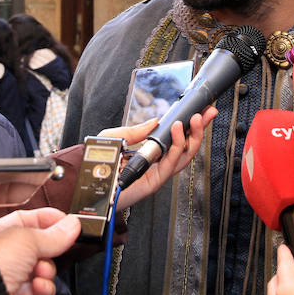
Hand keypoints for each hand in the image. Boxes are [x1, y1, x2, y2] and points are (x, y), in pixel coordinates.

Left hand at [0, 208, 81, 294]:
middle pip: (39, 247)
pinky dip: (46, 288)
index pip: (25, 221)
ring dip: (48, 268)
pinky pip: (46, 293)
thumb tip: (72, 225)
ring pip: (46, 270)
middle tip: (64, 241)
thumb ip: (52, 233)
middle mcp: (4, 259)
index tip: (66, 219)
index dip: (46, 218)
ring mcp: (15, 283)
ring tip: (40, 269)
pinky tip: (38, 286)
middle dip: (51, 246)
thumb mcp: (25, 239)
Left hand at [100, 105, 217, 208]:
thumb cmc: (97, 163)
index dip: (189, 127)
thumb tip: (155, 122)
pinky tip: (178, 131)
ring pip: (184, 156)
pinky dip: (177, 146)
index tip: (198, 111)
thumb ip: (135, 130)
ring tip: (195, 120)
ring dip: (192, 137)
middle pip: (186, 147)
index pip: (176, 139)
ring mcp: (158, 173)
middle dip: (198, 130)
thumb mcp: (116, 137)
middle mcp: (157, 164)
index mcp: (151, 153)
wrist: (86, 182)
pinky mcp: (155, 181)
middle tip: (207, 113)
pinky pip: (171, 163)